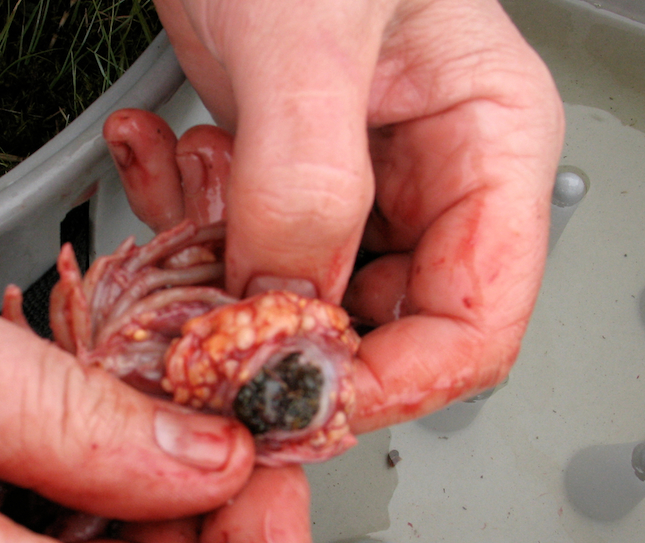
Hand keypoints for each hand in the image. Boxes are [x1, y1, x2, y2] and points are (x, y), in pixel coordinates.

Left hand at [147, 0, 564, 427]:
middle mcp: (427, 175)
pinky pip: (236, 246)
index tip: (302, 401)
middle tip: (208, 327)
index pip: (476, 323)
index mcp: (485, 143)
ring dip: (219, 272)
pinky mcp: (278, 176)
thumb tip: (289, 307)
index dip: (395, 385)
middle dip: (285, 339)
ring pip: (295, 298)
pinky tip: (159, 151)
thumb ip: (307, 185)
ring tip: (185, 182)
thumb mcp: (308, 39)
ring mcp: (350, 181)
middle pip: (380, 329)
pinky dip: (182, 223)